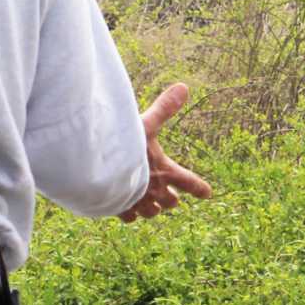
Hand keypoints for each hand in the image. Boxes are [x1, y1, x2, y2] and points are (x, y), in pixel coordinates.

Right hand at [118, 82, 212, 222]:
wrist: (97, 171)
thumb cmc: (124, 147)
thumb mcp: (146, 123)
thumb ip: (164, 108)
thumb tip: (184, 87)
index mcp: (166, 172)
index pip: (189, 182)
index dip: (199, 188)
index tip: (207, 193)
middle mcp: (155, 191)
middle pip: (170, 201)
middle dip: (172, 199)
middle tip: (174, 199)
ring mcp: (137, 203)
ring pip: (151, 213)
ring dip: (153, 209)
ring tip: (152, 208)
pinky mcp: (119, 209)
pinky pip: (129, 217)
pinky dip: (130, 213)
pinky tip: (126, 209)